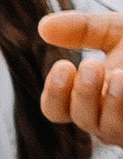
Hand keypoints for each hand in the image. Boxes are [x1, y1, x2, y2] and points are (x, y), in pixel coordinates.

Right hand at [43, 18, 122, 149]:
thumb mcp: (116, 31)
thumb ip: (82, 29)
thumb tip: (43, 27)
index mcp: (89, 96)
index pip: (57, 109)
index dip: (54, 94)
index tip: (64, 65)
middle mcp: (106, 117)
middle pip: (81, 119)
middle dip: (83, 94)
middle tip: (91, 66)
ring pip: (108, 130)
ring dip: (112, 104)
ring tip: (119, 77)